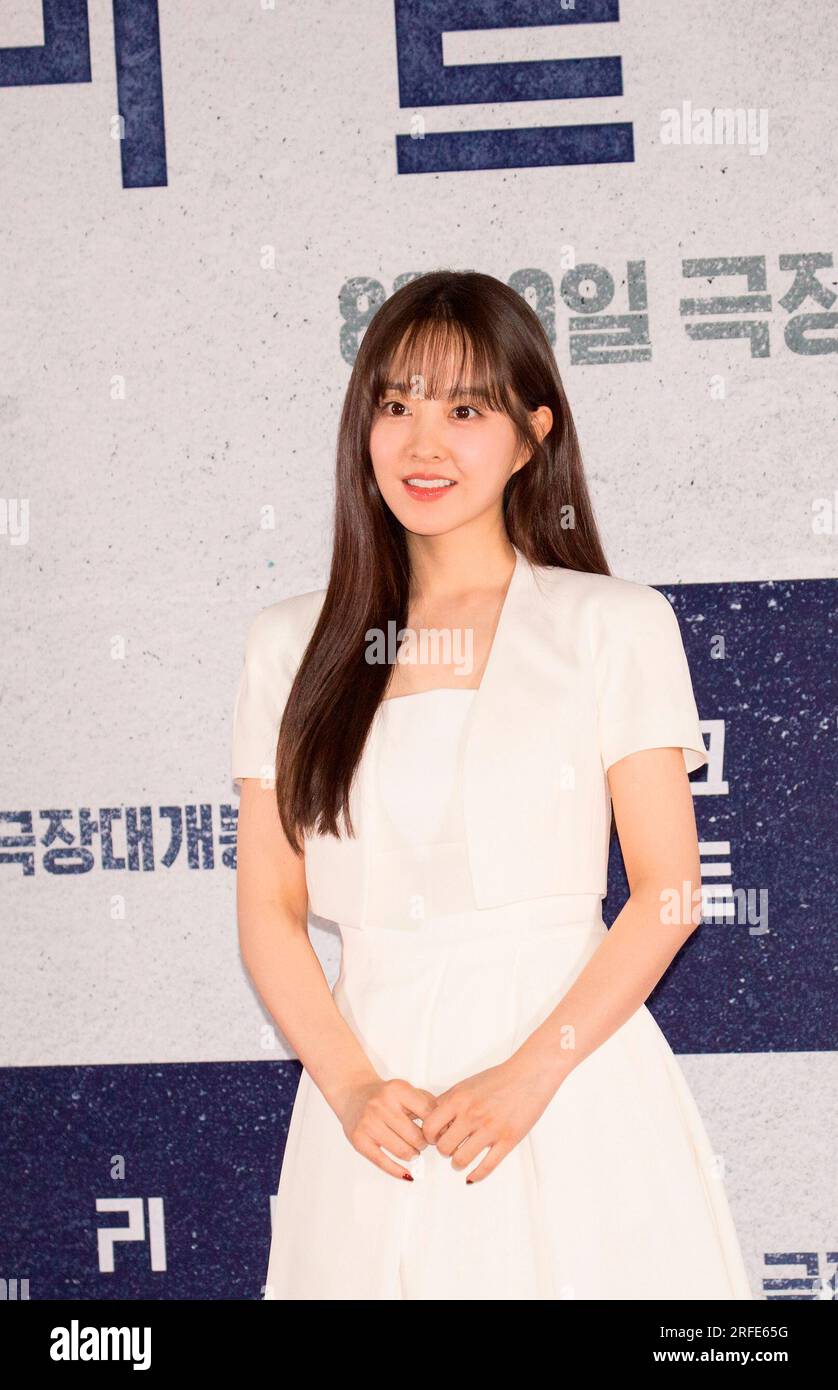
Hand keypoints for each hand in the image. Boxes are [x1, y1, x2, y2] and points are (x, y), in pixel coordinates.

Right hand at [338, 1076, 438, 1180]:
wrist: (353, 1093)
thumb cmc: (384, 1095)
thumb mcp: (406, 1090)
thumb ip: (428, 1103)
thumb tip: (448, 1127)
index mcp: (397, 1089)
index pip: (428, 1113)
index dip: (437, 1127)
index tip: (438, 1134)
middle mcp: (381, 1105)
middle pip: (416, 1136)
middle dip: (424, 1143)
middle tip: (422, 1143)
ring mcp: (369, 1123)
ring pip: (402, 1151)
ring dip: (413, 1155)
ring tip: (413, 1151)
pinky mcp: (359, 1140)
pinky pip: (383, 1162)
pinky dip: (398, 1171)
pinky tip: (408, 1174)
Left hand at [422, 1054, 560, 1183]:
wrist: (529, 1075)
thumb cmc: (499, 1078)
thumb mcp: (467, 1084)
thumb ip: (448, 1100)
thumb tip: (432, 1117)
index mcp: (459, 1100)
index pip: (430, 1127)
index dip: (429, 1136)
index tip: (434, 1138)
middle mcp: (472, 1115)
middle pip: (444, 1147)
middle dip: (444, 1150)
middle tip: (450, 1148)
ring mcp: (490, 1129)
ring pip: (461, 1160)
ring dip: (457, 1163)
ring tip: (460, 1160)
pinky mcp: (508, 1140)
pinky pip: (487, 1166)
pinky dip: (476, 1175)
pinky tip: (472, 1175)